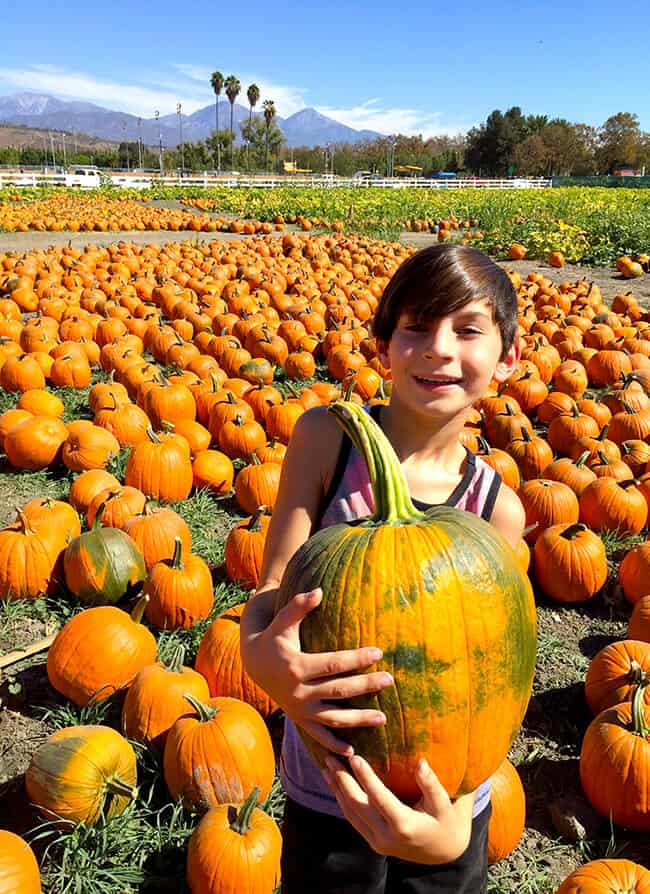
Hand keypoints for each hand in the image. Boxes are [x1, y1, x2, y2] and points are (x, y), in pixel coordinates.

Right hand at [240, 588, 393, 754]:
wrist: (254, 664)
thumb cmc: (274, 638)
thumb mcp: (282, 621)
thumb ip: (299, 606)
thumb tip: (319, 591)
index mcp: (297, 666)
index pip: (334, 663)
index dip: (357, 658)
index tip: (379, 652)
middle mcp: (299, 691)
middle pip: (339, 690)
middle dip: (366, 685)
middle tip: (390, 680)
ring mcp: (300, 709)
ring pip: (333, 718)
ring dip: (358, 720)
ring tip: (384, 719)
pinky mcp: (300, 720)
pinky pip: (319, 736)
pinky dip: (334, 745)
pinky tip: (353, 751)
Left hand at [322, 754, 473, 863]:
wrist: (444, 851)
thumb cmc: (446, 822)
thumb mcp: (445, 805)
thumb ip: (432, 785)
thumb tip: (421, 763)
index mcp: (404, 826)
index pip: (379, 798)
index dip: (365, 777)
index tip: (354, 756)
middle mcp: (387, 837)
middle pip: (357, 806)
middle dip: (342, 780)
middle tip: (330, 757)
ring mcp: (378, 842)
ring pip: (351, 813)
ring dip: (337, 789)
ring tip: (326, 767)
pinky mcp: (373, 841)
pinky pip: (353, 819)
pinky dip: (342, 800)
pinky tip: (335, 784)